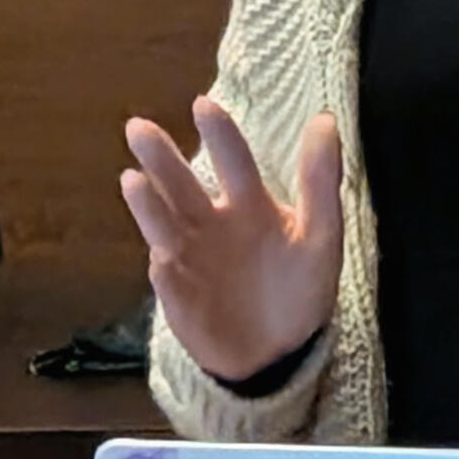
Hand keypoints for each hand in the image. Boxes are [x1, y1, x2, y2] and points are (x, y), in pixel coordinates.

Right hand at [121, 96, 342, 384]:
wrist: (282, 353)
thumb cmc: (299, 287)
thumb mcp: (322, 234)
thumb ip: (321, 180)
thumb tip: (325, 120)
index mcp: (249, 205)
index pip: (233, 162)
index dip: (219, 134)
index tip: (204, 104)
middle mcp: (211, 225)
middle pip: (182, 186)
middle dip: (161, 158)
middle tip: (137, 128)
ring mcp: (191, 260)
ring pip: (165, 226)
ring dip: (149, 206)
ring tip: (132, 181)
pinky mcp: (180, 299)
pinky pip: (170, 283)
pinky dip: (165, 271)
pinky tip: (161, 258)